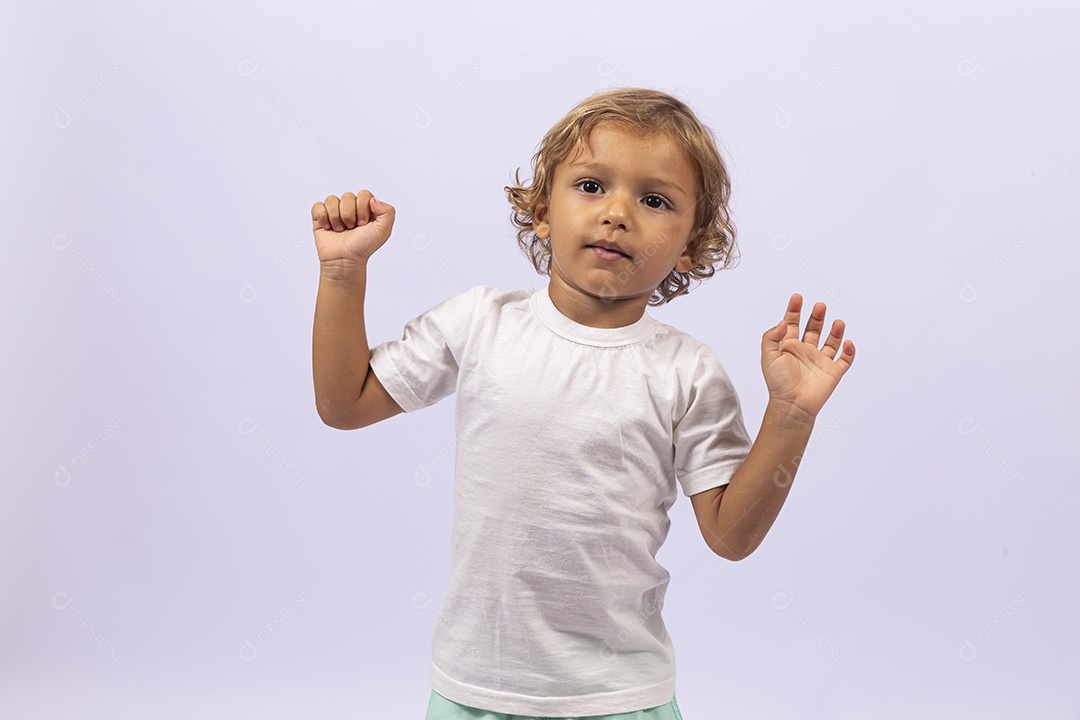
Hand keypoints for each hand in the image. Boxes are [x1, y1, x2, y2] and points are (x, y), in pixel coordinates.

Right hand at [311, 190, 394, 265]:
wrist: (345, 260)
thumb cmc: (363, 247)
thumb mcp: (384, 231)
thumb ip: (388, 211)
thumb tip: (373, 200)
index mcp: (366, 208)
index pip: (364, 194)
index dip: (363, 208)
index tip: (363, 224)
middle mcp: (351, 208)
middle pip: (348, 196)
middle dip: (349, 215)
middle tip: (351, 228)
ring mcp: (335, 212)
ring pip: (332, 200)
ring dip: (336, 217)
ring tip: (340, 230)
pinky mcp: (321, 217)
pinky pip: (318, 206)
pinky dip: (322, 217)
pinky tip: (328, 227)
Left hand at [761, 293, 854, 421]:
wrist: (791, 405)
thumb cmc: (778, 383)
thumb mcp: (768, 356)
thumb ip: (772, 337)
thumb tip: (783, 322)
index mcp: (788, 346)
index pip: (792, 323)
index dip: (794, 310)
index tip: (797, 297)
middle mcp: (805, 351)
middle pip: (813, 328)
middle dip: (816, 316)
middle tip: (820, 306)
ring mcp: (820, 361)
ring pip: (831, 341)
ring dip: (835, 331)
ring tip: (837, 322)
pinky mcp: (833, 372)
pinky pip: (845, 360)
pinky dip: (849, 351)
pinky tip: (847, 342)